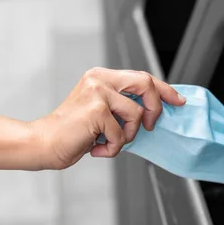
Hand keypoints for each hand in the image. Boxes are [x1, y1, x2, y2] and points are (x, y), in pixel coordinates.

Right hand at [31, 67, 185, 169]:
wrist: (45, 143)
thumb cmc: (74, 132)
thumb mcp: (102, 112)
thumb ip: (123, 105)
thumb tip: (155, 111)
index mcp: (102, 76)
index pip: (142, 76)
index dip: (164, 89)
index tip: (178, 101)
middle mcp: (100, 79)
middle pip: (145, 84)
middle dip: (156, 108)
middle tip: (151, 126)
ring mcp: (98, 93)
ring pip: (136, 114)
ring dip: (127, 136)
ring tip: (109, 141)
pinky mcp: (96, 110)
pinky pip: (122, 134)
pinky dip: (113, 148)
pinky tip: (97, 148)